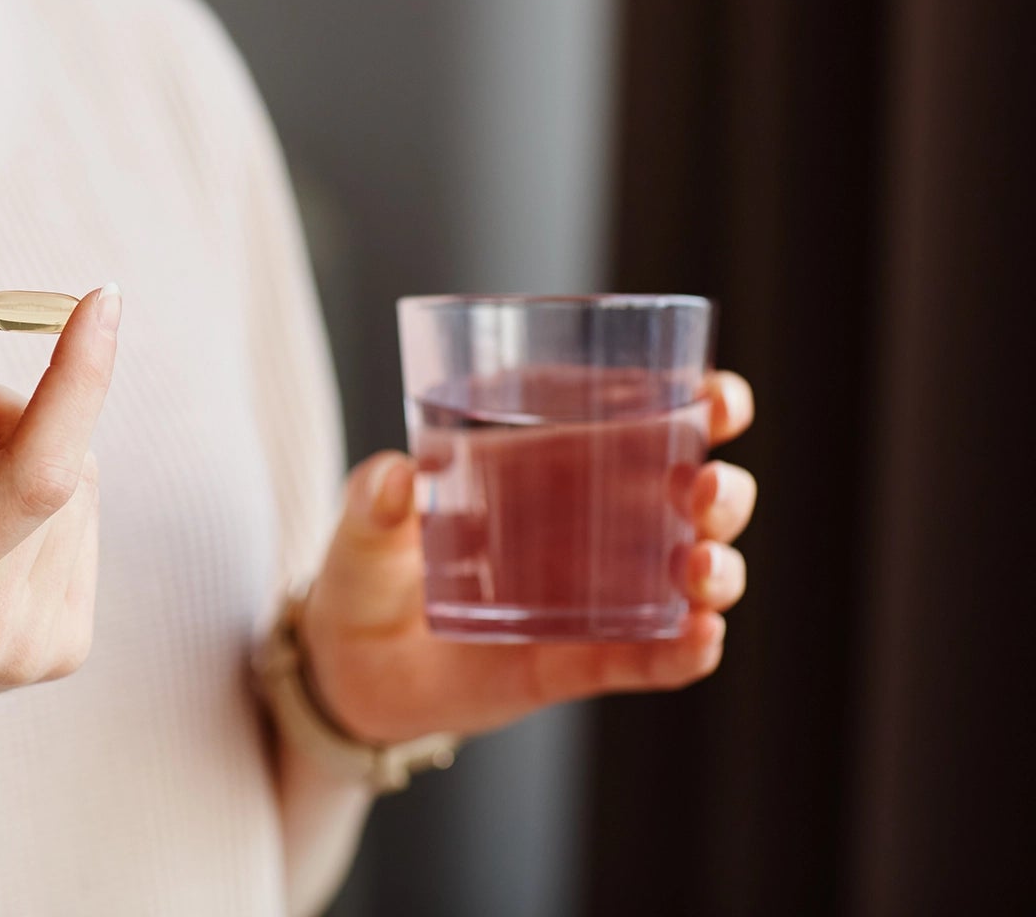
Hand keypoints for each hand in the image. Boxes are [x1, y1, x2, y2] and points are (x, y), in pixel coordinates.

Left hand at [299, 372, 755, 745]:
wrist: (349, 671)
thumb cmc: (366, 572)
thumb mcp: (360, 528)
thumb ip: (372, 500)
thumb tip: (395, 474)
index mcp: (551, 466)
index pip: (647, 421)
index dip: (702, 406)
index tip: (718, 400)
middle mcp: (592, 527)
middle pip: (691, 497)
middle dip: (721, 490)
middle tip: (703, 489)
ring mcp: (593, 598)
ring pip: (688, 577)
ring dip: (716, 569)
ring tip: (697, 568)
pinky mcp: (579, 663)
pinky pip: (648, 658)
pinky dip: (682, 651)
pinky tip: (698, 638)